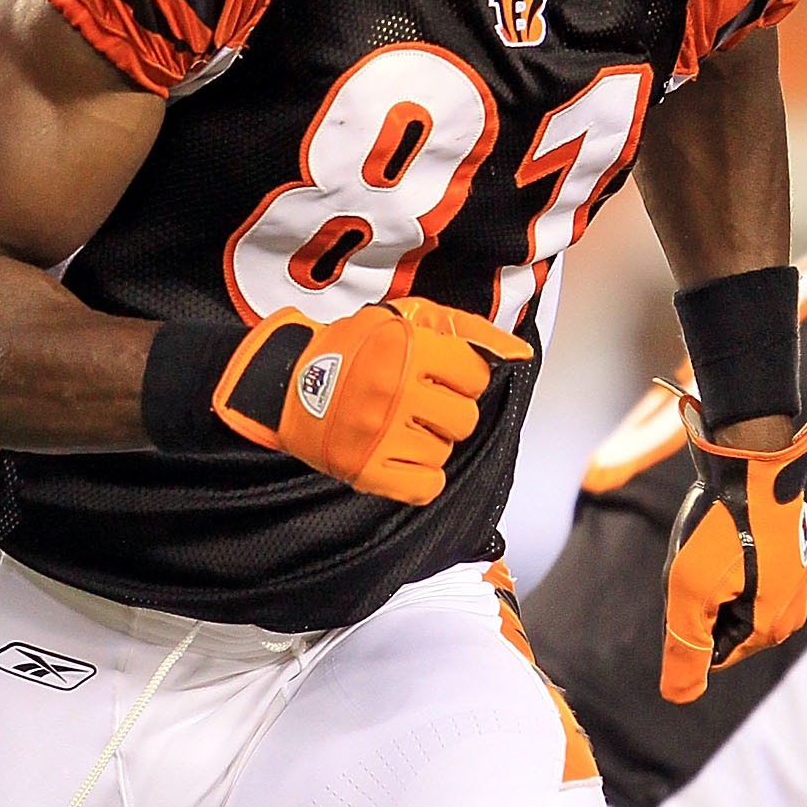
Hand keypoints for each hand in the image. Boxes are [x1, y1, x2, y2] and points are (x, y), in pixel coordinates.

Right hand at [213, 296, 529, 505]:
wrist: (286, 384)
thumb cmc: (354, 348)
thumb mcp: (408, 320)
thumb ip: (469, 330)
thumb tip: (520, 353)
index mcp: (408, 350)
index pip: (475, 376)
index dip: (461, 377)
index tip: (439, 376)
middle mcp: (396, 392)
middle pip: (465, 419)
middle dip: (448, 411)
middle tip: (420, 403)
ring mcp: (380, 435)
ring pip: (445, 452)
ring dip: (429, 441)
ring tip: (402, 426)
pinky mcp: (367, 471)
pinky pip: (425, 487)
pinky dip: (419, 476)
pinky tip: (401, 456)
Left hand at [661, 398, 806, 702]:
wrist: (753, 459)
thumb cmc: (721, 525)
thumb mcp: (688, 591)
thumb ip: (684, 648)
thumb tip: (679, 698)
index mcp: (771, 630)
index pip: (710, 653)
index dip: (689, 618)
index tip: (699, 578)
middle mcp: (792, 613)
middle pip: (721, 628)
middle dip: (703, 599)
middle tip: (706, 557)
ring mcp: (794, 584)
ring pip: (731, 600)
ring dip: (713, 577)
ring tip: (719, 541)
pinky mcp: (789, 557)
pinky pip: (744, 573)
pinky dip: (728, 556)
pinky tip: (729, 530)